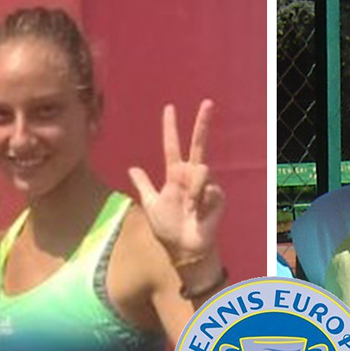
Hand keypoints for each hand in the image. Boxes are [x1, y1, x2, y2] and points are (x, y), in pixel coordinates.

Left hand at [128, 100, 225, 265]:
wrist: (184, 248)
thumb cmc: (168, 229)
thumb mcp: (151, 205)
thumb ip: (143, 185)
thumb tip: (132, 167)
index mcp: (174, 176)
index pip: (172, 147)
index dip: (170, 128)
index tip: (169, 108)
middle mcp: (191, 176)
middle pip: (198, 145)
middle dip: (202, 124)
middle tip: (208, 102)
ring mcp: (205, 185)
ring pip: (200, 170)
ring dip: (193, 189)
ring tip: (190, 207)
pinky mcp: (217, 195)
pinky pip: (209, 188)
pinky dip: (202, 200)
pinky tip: (200, 212)